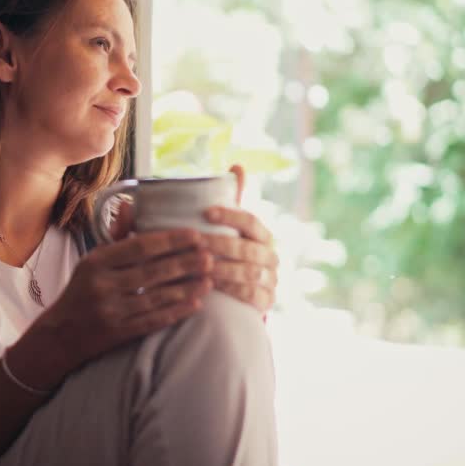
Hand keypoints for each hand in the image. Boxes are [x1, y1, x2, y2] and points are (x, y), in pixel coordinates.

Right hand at [25, 214, 213, 384]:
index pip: (139, 247)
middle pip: (152, 271)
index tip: (194, 235)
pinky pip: (153, 321)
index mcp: (96, 262)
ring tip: (209, 278)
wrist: (59, 334)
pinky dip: (175, 312)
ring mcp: (110, 311)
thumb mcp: (91, 261)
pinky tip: (195, 304)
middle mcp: (102, 286)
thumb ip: (115, 236)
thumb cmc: (81, 291)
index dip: (170, 240)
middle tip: (210, 255)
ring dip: (186, 287)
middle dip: (184, 263)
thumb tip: (130, 205)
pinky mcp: (118, 333)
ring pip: (156, 297)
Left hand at [200, 164, 278, 311]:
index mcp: (262, 235)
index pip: (251, 221)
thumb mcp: (227, 229)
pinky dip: (231, 290)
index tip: (206, 212)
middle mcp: (270, 256)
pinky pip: (252, 295)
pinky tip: (211, 287)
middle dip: (219, 244)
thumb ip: (230, 201)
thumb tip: (237, 164)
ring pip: (250, 272)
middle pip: (248, 249)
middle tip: (194, 242)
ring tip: (198, 265)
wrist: (234, 296)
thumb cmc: (226, 254)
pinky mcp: (266, 301)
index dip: (230, 216)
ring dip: (222, 268)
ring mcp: (271, 280)